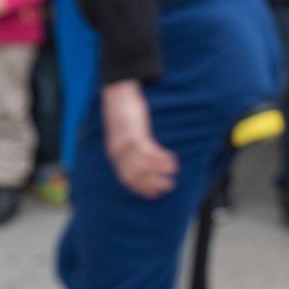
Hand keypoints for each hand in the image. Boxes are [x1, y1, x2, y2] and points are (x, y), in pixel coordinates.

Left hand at [101, 80, 177, 198]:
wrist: (118, 94)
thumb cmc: (123, 114)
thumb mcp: (123, 135)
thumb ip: (128, 150)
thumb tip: (139, 163)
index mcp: (115, 154)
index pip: (127, 178)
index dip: (141, 188)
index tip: (154, 194)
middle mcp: (119, 152)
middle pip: (136, 176)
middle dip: (152, 184)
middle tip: (168, 186)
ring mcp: (127, 143)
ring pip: (144, 166)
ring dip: (160, 172)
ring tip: (173, 174)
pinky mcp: (136, 133)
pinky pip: (150, 152)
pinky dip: (162, 159)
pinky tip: (172, 160)